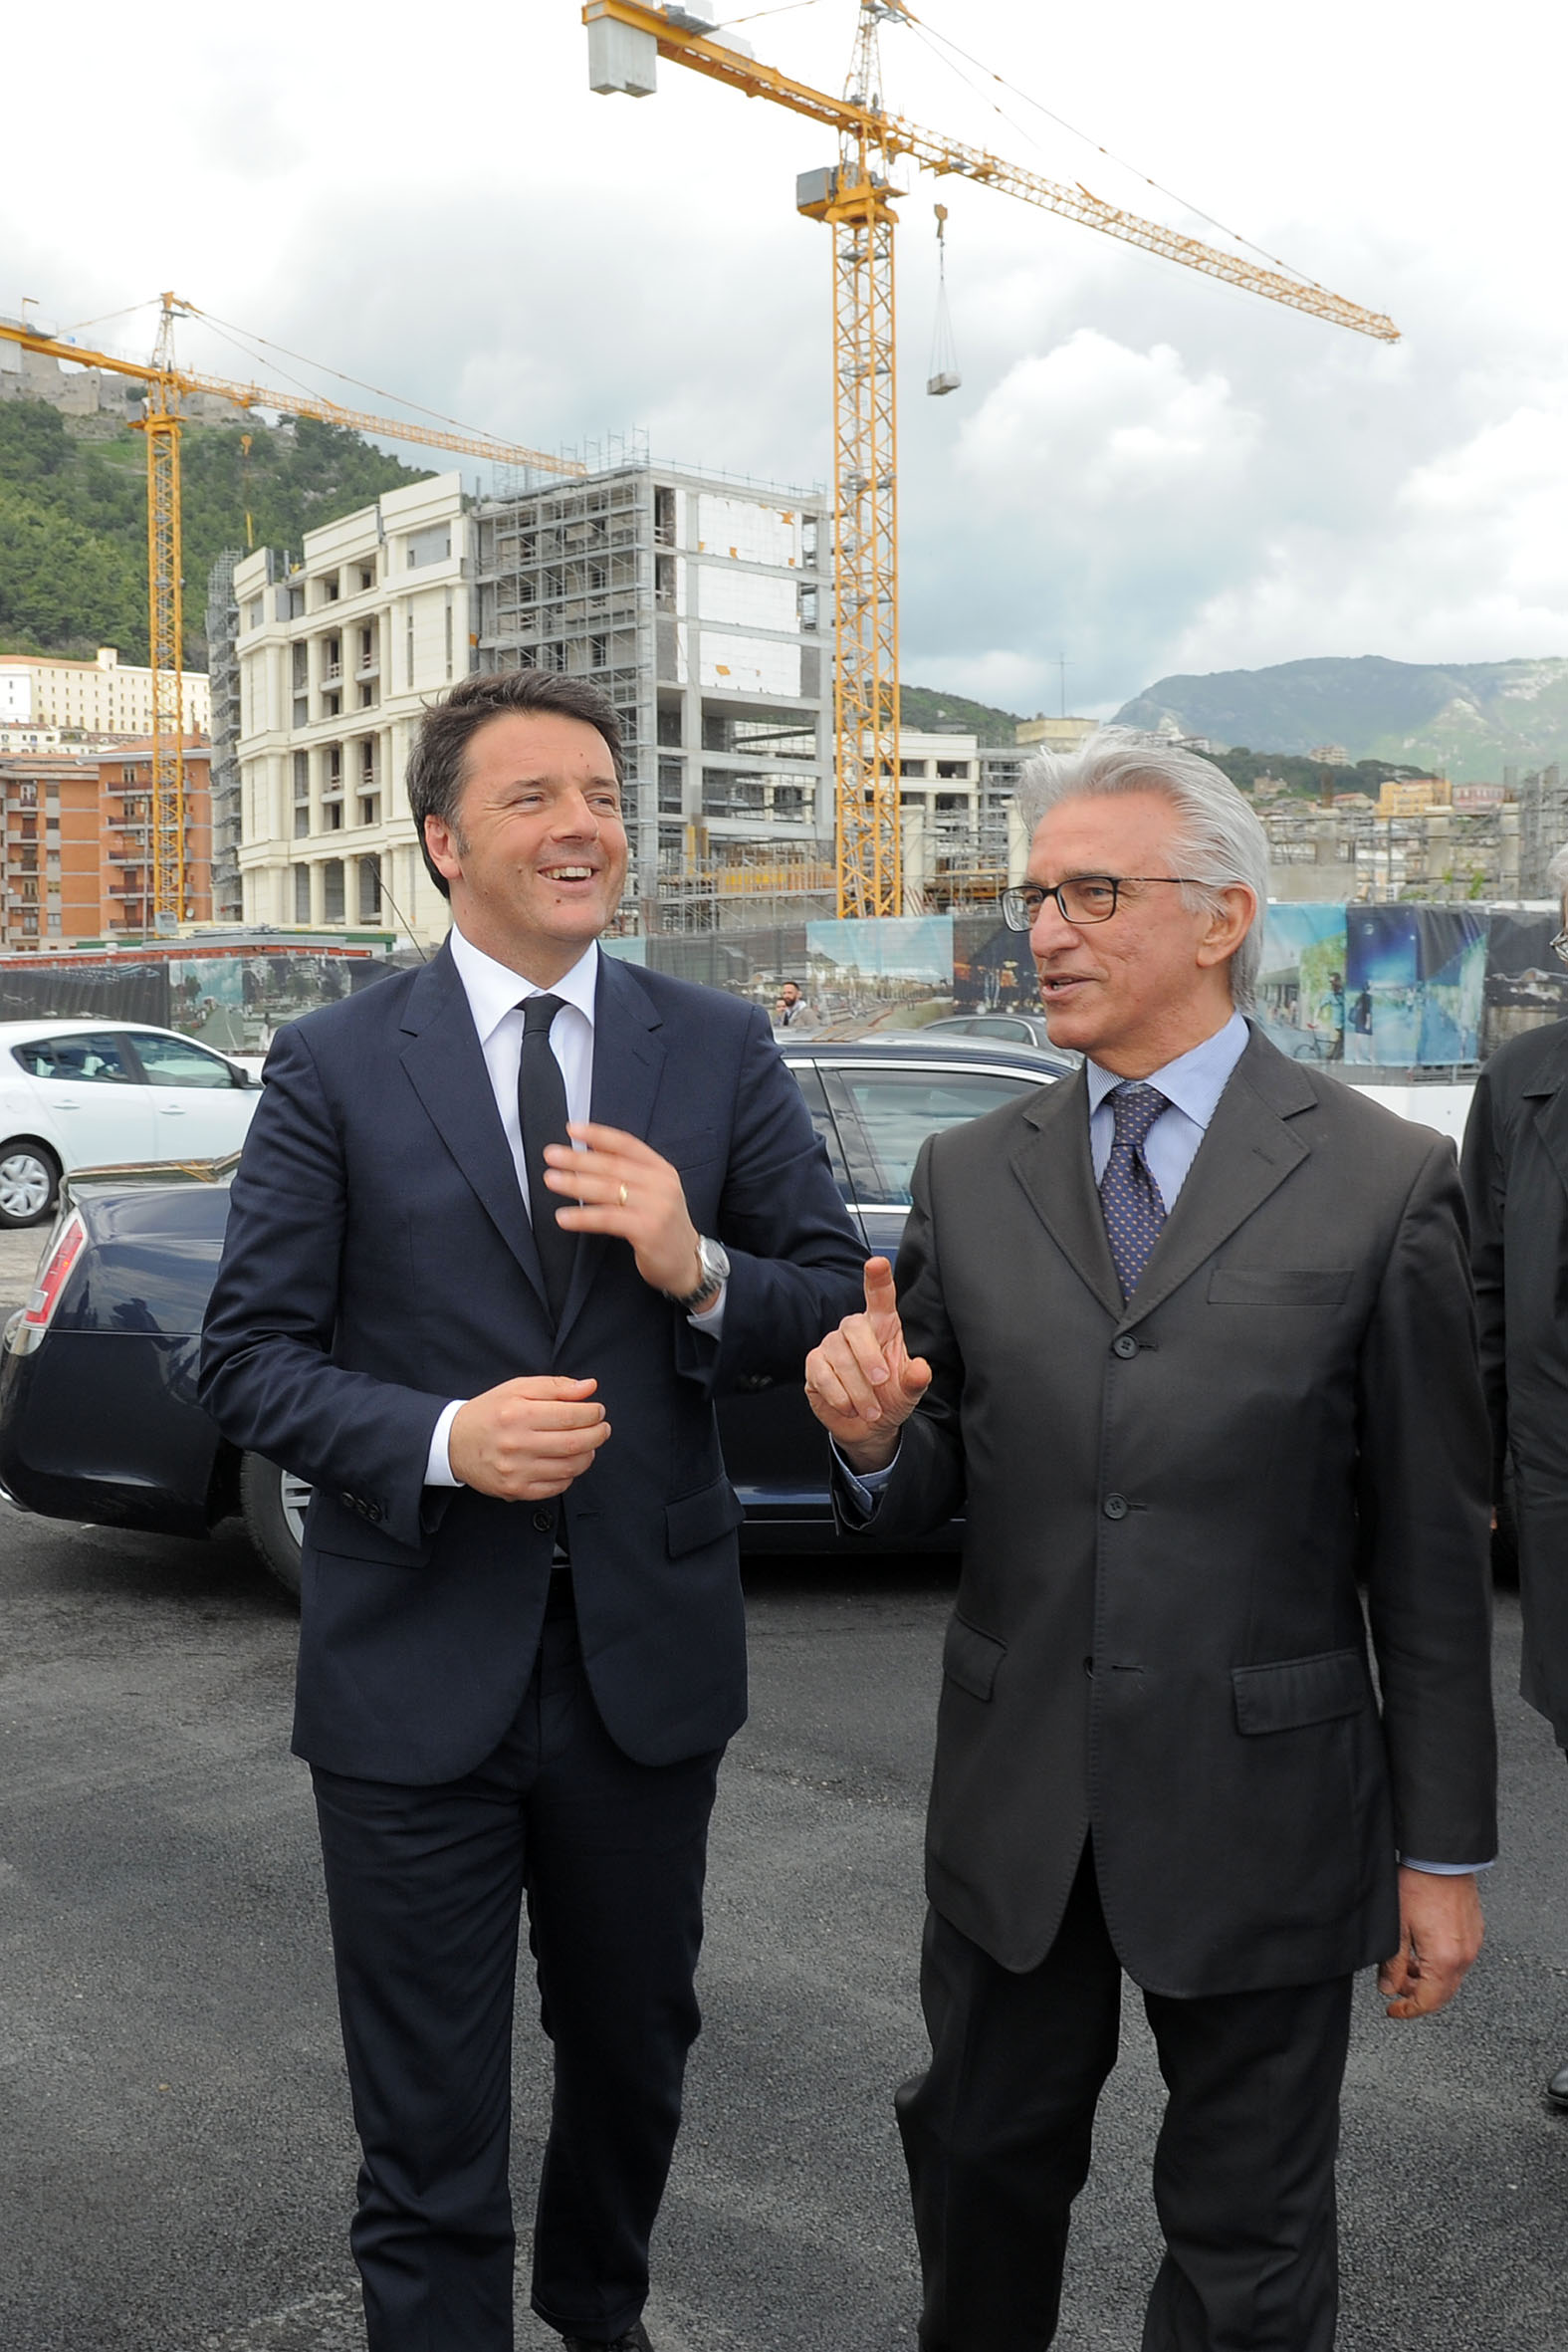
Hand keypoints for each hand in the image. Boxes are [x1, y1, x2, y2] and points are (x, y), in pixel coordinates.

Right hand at [448, 1375, 610, 1500]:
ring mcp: (516, 1471)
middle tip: (602, 1428)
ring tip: (588, 1444)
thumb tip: (589, 1387)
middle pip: (575, 1443)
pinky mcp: (515, 1490)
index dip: (592, 1413)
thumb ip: (555, 1386)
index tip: (598, 1411)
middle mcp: (517, 1444)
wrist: (453, 1442)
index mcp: (518, 1414)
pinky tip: (567, 1461)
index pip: (570, 1415)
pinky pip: (556, 1487)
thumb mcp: (517, 1388)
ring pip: (570, 1468)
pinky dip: (570, 1475)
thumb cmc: (489, 1412)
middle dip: (598, 1434)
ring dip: (588, 1455)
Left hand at [543, 1123, 702, 1296]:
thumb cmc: (662, 1226)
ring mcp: (657, 1206)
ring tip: (551, 1179)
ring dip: (575, 1183)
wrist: (686, 1262)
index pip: (626, 1144)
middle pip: (613, 1166)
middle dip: (578, 1159)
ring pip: (609, 1190)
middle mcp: (661, 1183)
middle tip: (551, 1155)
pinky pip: (608, 1219)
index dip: (598, 1135)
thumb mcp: (652, 1193)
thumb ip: (628, 1173)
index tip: (572, 1129)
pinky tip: (563, 1216)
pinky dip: (583, 1216)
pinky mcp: (648, 1230)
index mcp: (661, 1169)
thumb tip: (590, 1151)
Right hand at [803, 1257, 931, 1472]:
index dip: (878, 1278)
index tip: (878, 1263)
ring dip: (857, 1388)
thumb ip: (916, 1380)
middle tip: (881, 1383)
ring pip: (839, 1356)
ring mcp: (832, 1345)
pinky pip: (822, 1374)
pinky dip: (839, 1395)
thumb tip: (921, 1368)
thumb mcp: (909, 1391)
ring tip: (871, 1409)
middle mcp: (855, 1330)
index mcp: (882, 1326)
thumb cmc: (890, 1398)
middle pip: (855, 1327)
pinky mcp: (815, 1365)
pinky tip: (849, 1407)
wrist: (868, 1426)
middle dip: (869, 1358)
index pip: (879, 1296)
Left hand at [1378, 1868, 1483, 2019]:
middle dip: (1418, 1995)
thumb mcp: (1396, 1926)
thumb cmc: (1418, 1885)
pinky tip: (1422, 1951)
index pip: (1429, 2001)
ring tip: (1406, 1965)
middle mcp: (1464, 1956)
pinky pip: (1458, 1960)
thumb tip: (1389, 1988)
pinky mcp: (1474, 1932)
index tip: (1393, 2011)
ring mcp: (1472, 1944)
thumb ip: (1393, 1962)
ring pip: (1451, 1977)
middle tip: (1395, 1987)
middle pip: (1443, 1993)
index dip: (1408, 2010)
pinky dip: (1440, 1964)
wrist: (1441, 1858)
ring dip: (1428, 1979)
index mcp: (1445, 1959)